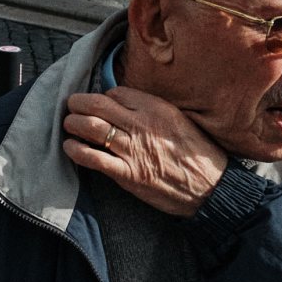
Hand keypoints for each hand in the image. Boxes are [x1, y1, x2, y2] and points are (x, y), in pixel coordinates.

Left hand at [62, 87, 227, 216]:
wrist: (212, 189)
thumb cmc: (198, 155)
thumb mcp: (180, 121)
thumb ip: (154, 111)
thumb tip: (126, 104)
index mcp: (157, 108)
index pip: (117, 92)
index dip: (104, 97)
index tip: (100, 104)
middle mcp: (143, 125)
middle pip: (98, 105)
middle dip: (78, 103)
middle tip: (71, 106)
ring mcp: (134, 150)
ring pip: (91, 127)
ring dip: (73, 123)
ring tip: (69, 124)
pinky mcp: (128, 174)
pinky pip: (93, 158)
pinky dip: (76, 151)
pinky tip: (69, 147)